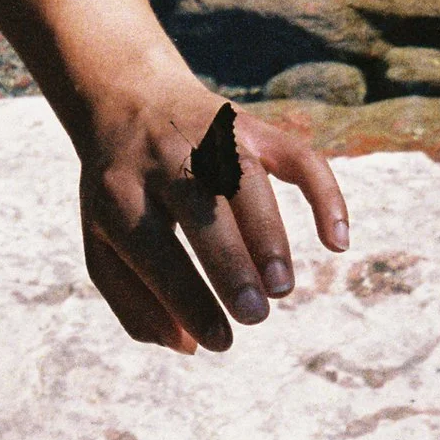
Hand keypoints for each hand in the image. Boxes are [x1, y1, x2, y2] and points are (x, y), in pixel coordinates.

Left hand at [77, 72, 349, 352]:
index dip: (187, 298)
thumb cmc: (119, 190)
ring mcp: (210, 136)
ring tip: (282, 288)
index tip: (219, 341)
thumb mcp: (102, 241)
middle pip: (200, 208)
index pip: (154, 249)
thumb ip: (134, 301)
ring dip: (268, 232)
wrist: (125, 95)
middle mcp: (164, 158)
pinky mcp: (251, 126)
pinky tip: (337, 240)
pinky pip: (296, 153)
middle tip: (255, 315)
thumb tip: (190, 345)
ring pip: (246, 179)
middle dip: (230, 263)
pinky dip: (324, 193)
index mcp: (119, 192)